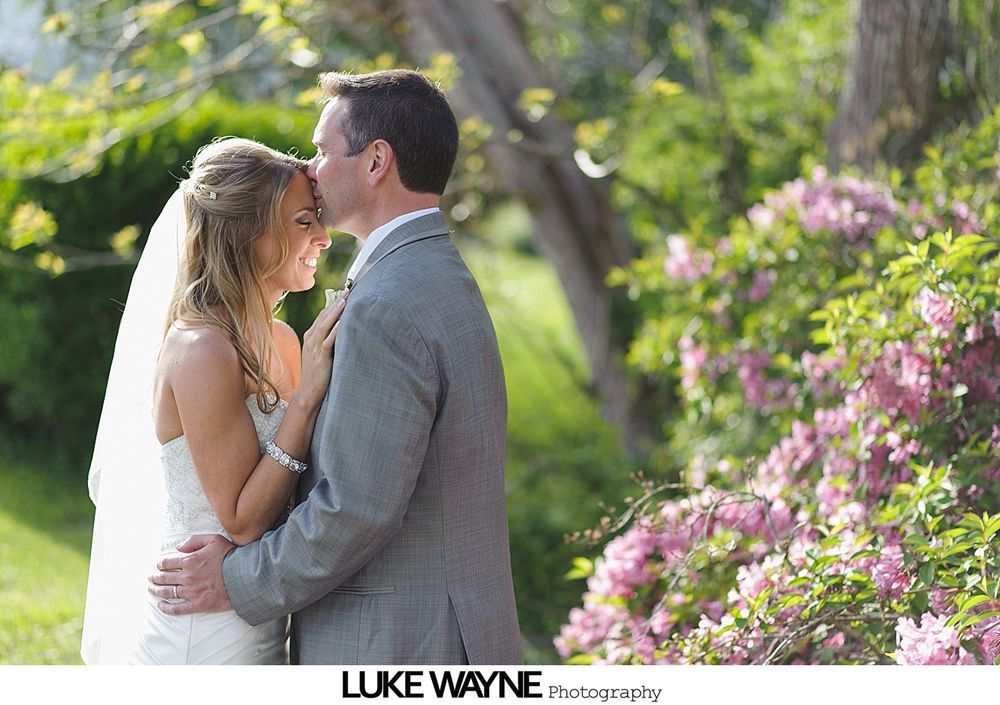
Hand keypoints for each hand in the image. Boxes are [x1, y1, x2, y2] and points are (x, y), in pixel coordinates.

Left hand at [148, 534, 236, 614]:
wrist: (243, 576)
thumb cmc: (230, 557)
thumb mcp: (214, 540)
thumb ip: (194, 540)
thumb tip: (179, 547)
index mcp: (190, 561)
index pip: (168, 563)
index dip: (160, 564)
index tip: (158, 566)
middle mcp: (187, 577)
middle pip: (165, 578)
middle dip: (155, 577)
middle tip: (151, 578)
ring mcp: (191, 592)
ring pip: (168, 592)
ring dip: (157, 590)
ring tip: (151, 589)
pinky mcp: (197, 605)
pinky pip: (177, 609)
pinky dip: (166, 608)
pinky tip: (161, 605)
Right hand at [296, 289, 347, 406]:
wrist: (307, 392)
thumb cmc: (317, 373)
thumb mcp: (320, 353)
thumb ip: (328, 340)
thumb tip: (342, 329)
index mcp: (311, 336)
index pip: (322, 315)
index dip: (333, 303)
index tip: (345, 293)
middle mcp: (311, 339)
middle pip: (323, 316)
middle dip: (336, 302)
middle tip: (348, 290)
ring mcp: (314, 348)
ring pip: (324, 325)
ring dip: (335, 312)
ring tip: (345, 301)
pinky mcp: (320, 358)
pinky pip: (327, 342)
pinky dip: (335, 331)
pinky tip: (343, 323)